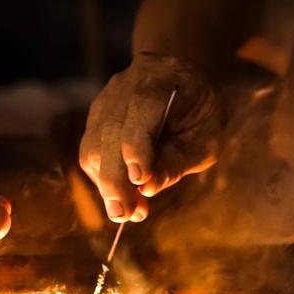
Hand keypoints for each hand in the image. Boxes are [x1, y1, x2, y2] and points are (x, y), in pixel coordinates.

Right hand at [79, 52, 219, 221]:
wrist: (177, 79)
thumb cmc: (196, 113)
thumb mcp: (202, 138)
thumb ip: (176, 160)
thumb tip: (146, 189)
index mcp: (159, 82)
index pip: (141, 111)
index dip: (137, 147)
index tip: (139, 181)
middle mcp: (124, 87)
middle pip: (110, 134)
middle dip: (115, 179)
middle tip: (125, 215)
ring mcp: (104, 101)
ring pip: (94, 146)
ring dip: (106, 184)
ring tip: (125, 212)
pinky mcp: (95, 118)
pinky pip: (91, 151)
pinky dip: (103, 178)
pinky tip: (120, 197)